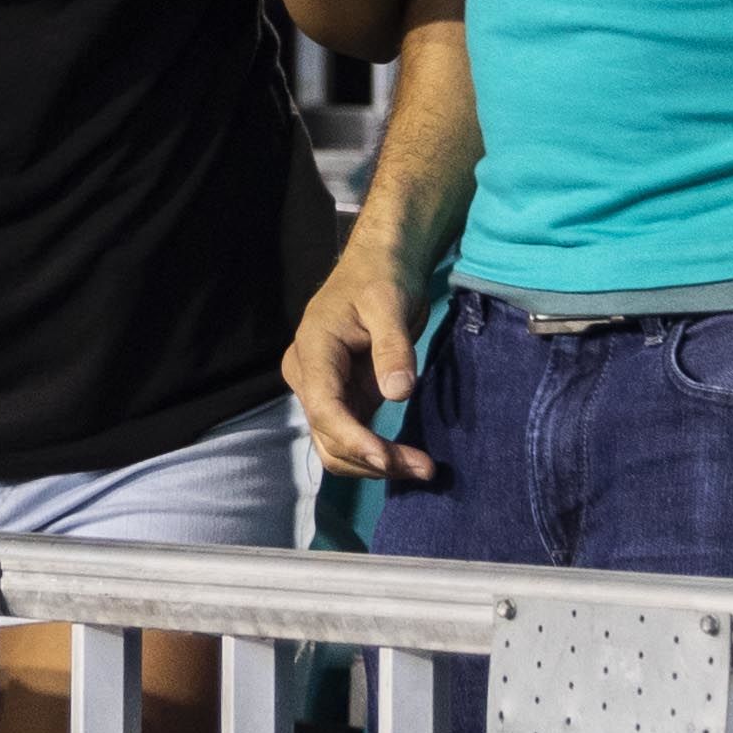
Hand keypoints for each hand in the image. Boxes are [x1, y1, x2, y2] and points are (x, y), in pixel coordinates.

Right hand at [284, 236, 436, 483]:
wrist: (382, 264)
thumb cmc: (382, 275)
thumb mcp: (390, 303)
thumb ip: (392, 347)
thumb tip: (397, 392)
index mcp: (312, 351)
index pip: (324, 408)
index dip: (353, 439)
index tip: (387, 458)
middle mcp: (309, 377)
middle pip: (329, 436)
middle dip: (371, 459)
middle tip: (423, 468)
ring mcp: (325, 391)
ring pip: (338, 446)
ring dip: (376, 464)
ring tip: (422, 468)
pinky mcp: (344, 398)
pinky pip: (353, 437)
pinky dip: (378, 454)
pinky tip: (408, 459)